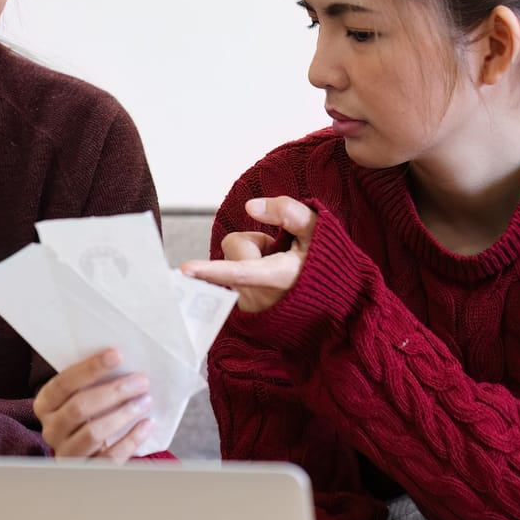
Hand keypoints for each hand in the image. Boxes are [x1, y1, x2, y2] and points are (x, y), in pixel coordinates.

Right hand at [33, 349, 153, 460]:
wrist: (87, 454)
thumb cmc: (87, 416)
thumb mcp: (81, 397)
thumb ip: (91, 381)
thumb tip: (120, 358)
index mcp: (45, 405)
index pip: (63, 384)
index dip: (90, 368)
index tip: (117, 355)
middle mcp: (51, 430)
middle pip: (79, 407)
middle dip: (114, 391)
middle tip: (141, 381)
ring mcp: (67, 453)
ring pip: (93, 433)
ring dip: (123, 414)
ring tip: (146, 401)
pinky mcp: (87, 471)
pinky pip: (109, 457)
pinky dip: (131, 440)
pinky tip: (146, 425)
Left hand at [178, 196, 317, 312]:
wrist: (333, 301)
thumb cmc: (324, 262)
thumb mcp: (317, 230)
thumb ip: (288, 212)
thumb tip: (250, 207)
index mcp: (279, 276)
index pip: (240, 270)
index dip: (211, 269)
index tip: (186, 270)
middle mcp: (259, 296)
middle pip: (234, 247)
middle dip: (252, 245)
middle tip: (280, 254)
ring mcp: (250, 307)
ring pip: (231, 261)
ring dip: (250, 260)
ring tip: (277, 270)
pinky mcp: (244, 313)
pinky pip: (232, 279)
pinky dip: (247, 276)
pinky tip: (270, 283)